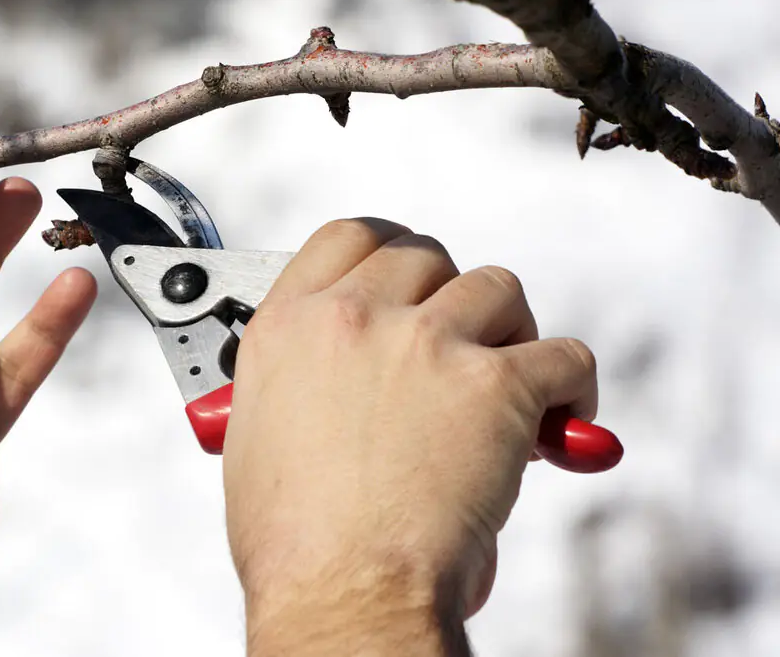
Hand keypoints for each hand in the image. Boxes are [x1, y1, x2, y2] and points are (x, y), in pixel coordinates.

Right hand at [222, 218, 597, 654]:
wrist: (340, 589)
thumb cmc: (293, 540)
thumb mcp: (256, 435)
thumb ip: (296, 383)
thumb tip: (333, 385)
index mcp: (289, 326)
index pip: (349, 237)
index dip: (388, 252)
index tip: (409, 277)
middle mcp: (355, 318)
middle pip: (426, 255)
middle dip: (449, 295)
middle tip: (461, 342)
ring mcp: (427, 343)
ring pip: (496, 288)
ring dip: (509, 330)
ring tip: (509, 380)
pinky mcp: (496, 385)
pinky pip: (563, 355)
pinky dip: (571, 387)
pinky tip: (558, 422)